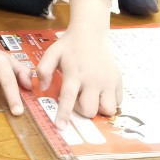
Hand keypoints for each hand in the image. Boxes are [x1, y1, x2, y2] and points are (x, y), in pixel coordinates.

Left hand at [33, 0, 121, 128]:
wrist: (91, 33)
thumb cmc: (69, 45)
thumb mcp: (52, 53)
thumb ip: (44, 70)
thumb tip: (41, 88)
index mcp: (74, 74)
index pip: (69, 98)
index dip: (64, 114)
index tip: (60, 127)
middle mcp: (93, 80)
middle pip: (89, 109)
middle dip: (82, 110)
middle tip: (78, 98)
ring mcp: (108, 81)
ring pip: (107, 109)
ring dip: (98, 108)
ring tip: (92, 97)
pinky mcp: (118, 81)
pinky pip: (117, 102)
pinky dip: (109, 102)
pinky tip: (101, 92)